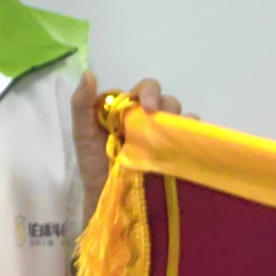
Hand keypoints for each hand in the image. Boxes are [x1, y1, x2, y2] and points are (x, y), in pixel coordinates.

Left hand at [70, 77, 176, 243]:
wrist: (108, 201)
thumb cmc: (94, 167)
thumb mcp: (82, 135)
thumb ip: (81, 105)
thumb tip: (89, 74)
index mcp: (128, 111)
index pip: (143, 90)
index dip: (148, 92)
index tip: (148, 107)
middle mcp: (148, 120)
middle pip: (165, 100)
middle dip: (166, 104)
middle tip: (159, 119)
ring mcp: (164, 137)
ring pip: (181, 116)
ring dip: (181, 119)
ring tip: (172, 136)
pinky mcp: (177, 153)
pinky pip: (192, 137)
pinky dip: (194, 135)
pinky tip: (188, 145)